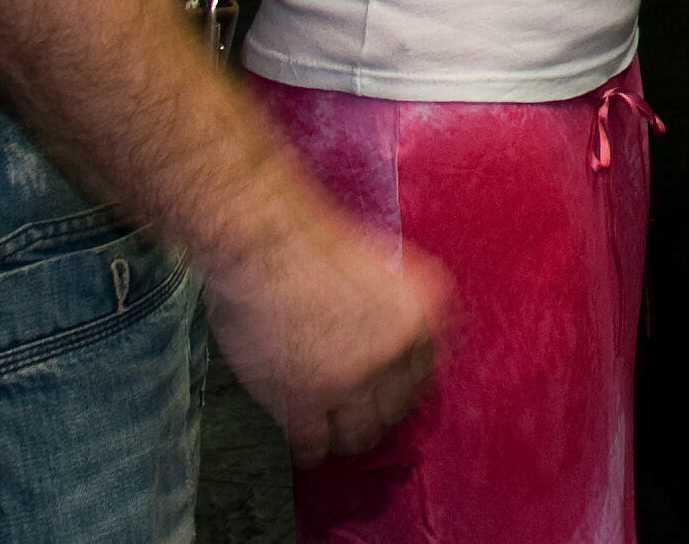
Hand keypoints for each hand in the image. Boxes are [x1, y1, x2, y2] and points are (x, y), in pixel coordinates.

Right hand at [205, 200, 450, 461]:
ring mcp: (352, 380)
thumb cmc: (312, 243)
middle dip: (375, 412)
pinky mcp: (305, 401)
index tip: (386, 393)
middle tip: (356, 413)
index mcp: (421, 316)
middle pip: (396, 409)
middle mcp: (396, 351)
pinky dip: (310, 445)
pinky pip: (316, 445)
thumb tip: (391, 346)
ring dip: (345, 434)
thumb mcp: (381, 266)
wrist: (264, 245)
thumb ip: (394, 310)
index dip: (401, 386)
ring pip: (360, 435)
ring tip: (331, 431)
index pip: (424, 374)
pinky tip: (303, 439)